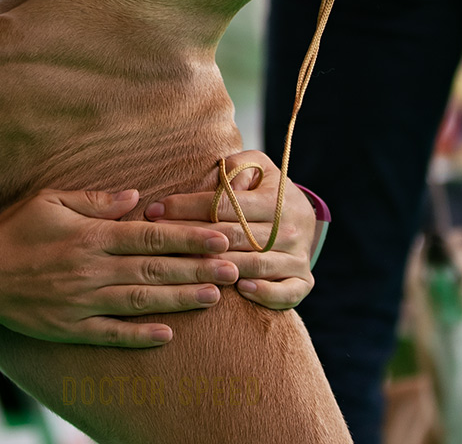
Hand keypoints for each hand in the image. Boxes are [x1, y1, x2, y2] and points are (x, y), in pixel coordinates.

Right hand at [0, 186, 239, 346]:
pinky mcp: (70, 328)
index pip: (149, 236)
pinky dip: (140, 336)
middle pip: (153, 270)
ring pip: (140, 302)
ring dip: (179, 300)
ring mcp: (82, 303)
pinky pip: (111, 334)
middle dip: (197, 268)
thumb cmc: (15, 229)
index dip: (187, 237)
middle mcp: (91, 270)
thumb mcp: (51, 200)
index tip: (219, 236)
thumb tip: (136, 198)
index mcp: (90, 236)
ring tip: (214, 297)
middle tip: (234, 268)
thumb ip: (95, 200)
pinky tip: (168, 334)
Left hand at [144, 149, 315, 309]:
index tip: (157, 209)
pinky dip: (263, 293)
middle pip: (234, 236)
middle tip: (158, 238)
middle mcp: (289, 230)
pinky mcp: (302, 282)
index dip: (189, 206)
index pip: (226, 205)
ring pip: (254, 265)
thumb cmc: (268, 190)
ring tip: (185, 267)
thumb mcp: (257, 167)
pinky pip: (284, 294)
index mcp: (276, 200)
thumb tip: (221, 182)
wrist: (303, 218)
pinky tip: (238, 289)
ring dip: (218, 268)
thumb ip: (237, 166)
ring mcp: (297, 258)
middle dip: (192, 237)